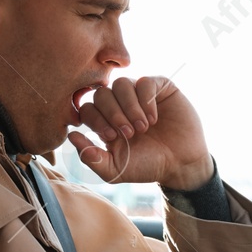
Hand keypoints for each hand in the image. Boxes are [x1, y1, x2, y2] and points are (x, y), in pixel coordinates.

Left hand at [67, 76, 212, 190]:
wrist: (181, 165)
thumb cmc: (147, 167)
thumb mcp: (115, 169)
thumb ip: (91, 157)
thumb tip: (70, 136)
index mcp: (106, 121)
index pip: (87, 107)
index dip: (96, 120)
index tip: (113, 138)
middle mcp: (120, 104)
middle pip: (102, 93)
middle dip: (113, 114)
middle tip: (129, 133)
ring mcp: (139, 94)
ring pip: (121, 84)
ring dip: (130, 107)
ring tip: (143, 127)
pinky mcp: (160, 88)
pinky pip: (145, 82)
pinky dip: (146, 100)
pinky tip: (153, 118)